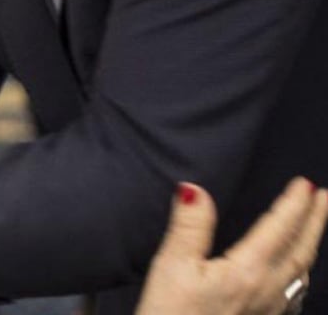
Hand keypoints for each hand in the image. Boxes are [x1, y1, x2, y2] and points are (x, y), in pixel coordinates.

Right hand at [137, 177, 327, 314]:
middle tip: (324, 198)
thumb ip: (189, 227)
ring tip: (313, 230)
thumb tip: (194, 190)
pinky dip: (300, 277)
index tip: (305, 184)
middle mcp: (265, 291)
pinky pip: (293, 296)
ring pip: (301, 274)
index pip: (278, 229)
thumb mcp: (171, 266)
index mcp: (247, 271)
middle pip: (299, 251)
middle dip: (313, 222)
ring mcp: (268, 311)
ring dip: (309, 247)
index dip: (293, 204)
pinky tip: (295, 280)